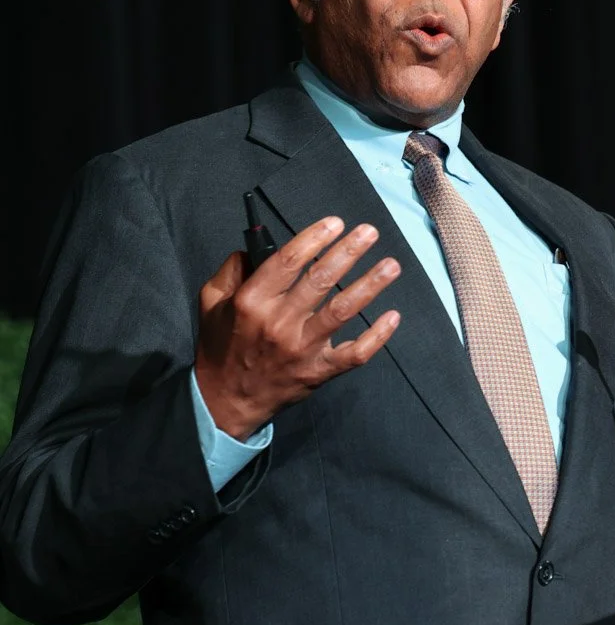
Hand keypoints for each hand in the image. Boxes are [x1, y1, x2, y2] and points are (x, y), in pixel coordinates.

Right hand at [194, 216, 400, 438]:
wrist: (226, 401)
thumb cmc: (221, 346)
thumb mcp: (211, 302)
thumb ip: (231, 269)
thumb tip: (254, 246)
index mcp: (252, 301)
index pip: (288, 261)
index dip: (314, 238)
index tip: (335, 223)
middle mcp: (279, 323)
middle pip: (321, 280)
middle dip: (349, 252)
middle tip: (369, 232)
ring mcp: (302, 349)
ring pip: (343, 311)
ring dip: (370, 285)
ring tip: (391, 265)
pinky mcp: (319, 371)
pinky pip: (355, 353)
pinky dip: (377, 336)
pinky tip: (393, 316)